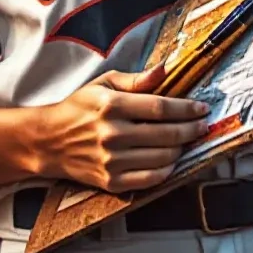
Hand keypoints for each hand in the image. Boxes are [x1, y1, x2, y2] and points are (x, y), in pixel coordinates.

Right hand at [28, 62, 210, 191]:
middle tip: (203, 124)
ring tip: (189, 139)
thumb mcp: (103, 84)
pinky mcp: (111, 182)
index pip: (160, 107)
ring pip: (162, 158)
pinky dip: (167, 170)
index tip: (202, 107)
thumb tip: (164, 70)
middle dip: (191, 129)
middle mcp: (112, 135)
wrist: (49, 141)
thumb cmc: (78, 108)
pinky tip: (172, 159)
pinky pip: (150, 179)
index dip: (186, 108)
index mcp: (111, 106)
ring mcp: (112, 161)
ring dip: (182, 148)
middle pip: (166, 134)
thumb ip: (136, 80)